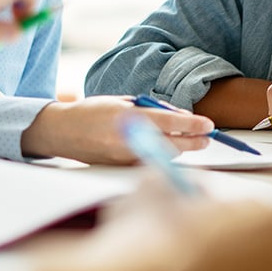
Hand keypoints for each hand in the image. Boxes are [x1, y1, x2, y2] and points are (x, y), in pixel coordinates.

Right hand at [20, 95, 214, 163]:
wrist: (63, 133)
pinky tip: (162, 147)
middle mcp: (127, 140)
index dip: (192, 125)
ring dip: (177, 148)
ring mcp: (124, 158)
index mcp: (127, 117)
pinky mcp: (121, 169)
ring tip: (186, 139)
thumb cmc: (93, 111)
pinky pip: (149, 162)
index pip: (169, 123)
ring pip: (162, 156)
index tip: (208, 125)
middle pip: (171, 145)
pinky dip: (159, 155)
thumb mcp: (123, 101)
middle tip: (207, 138)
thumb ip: (151, 109)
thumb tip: (180, 117)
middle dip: (193, 142)